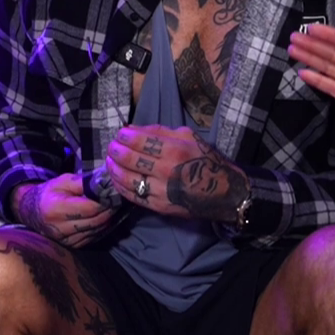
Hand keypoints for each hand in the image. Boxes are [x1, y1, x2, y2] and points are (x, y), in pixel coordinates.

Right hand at [12, 174, 115, 247]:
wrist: (32, 212)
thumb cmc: (50, 193)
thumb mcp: (63, 181)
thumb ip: (83, 182)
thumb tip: (105, 183)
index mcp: (56, 210)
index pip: (90, 208)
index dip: (105, 200)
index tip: (113, 192)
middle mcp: (60, 229)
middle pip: (96, 221)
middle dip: (110, 209)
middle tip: (117, 198)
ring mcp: (67, 240)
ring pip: (97, 230)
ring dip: (108, 218)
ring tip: (112, 205)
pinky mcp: (73, 246)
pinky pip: (94, 236)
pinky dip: (102, 226)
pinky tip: (104, 216)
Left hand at [105, 126, 248, 222]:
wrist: (225, 193)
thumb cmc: (207, 160)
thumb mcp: (189, 138)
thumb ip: (159, 132)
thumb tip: (133, 128)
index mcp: (175, 150)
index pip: (141, 141)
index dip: (125, 136)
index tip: (120, 134)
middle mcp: (167, 170)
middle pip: (131, 159)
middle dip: (116, 151)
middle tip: (111, 147)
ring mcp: (162, 191)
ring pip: (128, 179)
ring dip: (114, 169)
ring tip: (109, 162)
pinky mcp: (160, 206)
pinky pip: (134, 196)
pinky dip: (121, 187)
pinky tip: (116, 179)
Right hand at [288, 24, 334, 137]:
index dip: (330, 35)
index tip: (313, 28)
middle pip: (332, 52)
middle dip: (313, 44)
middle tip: (295, 36)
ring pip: (327, 67)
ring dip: (310, 58)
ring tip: (292, 50)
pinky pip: (329, 87)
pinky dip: (316, 80)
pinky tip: (302, 73)